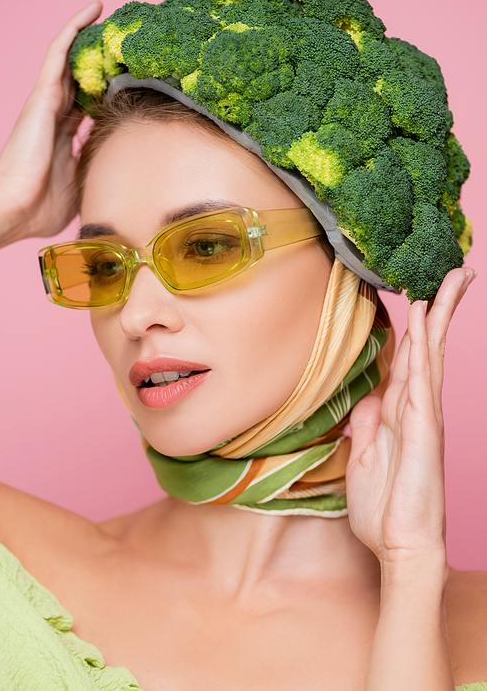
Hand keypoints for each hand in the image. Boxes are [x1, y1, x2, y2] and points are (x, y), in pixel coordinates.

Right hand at [0, 0, 102, 250]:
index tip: (132, 78)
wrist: (15, 210)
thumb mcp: (81, 189)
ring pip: (69, 56)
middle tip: (121, 38)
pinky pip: (59, 53)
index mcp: (65, 135)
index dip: (108, 88)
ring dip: (86, 32)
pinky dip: (73, 29)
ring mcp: (48, 103)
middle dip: (99, 57)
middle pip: (81, 75)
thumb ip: (98, 176)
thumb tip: (125, 181)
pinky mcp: (43, 96)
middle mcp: (56, 115)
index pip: (89, 103)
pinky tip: (92, 10)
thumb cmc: (41, 208)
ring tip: (106, 9)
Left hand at [346, 268, 475, 568]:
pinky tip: (426, 321)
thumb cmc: (384, 508)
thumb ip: (369, 423)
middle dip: (440, 308)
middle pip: (429, 347)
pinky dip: (423, 347)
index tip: (421, 295)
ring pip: (431, 354)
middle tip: (455, 272)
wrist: (399, 547)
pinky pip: (422, 379)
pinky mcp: (423, 429)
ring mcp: (423, 416)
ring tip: (450, 279)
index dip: (417, 326)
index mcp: (400, 413)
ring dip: (438, 315)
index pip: (410, 358)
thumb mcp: (364, 458)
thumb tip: (370, 396)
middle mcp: (416, 407)